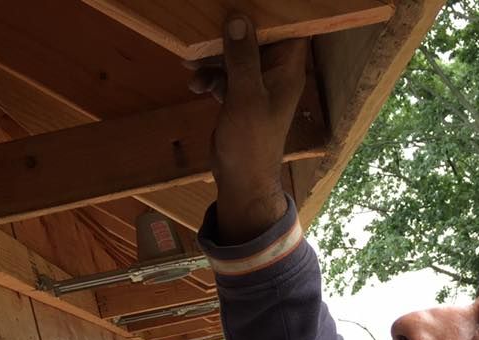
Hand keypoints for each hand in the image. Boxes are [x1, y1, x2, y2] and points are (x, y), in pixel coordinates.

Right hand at [185, 15, 306, 242]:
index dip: (273, 13)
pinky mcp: (240, 99)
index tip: (247, 5)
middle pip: (256, 37)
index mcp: (287, 69)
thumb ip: (242, 57)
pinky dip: (210, 77)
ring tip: (189, 61)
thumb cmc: (251, 143)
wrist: (241, 182)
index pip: (289, 27)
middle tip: (206, 24)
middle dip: (230, 32)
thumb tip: (238, 18)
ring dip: (212, 57)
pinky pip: (225, 76)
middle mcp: (275, 73)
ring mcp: (257, 86)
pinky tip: (195, 85)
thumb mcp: (245, 96)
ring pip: (236, 56)